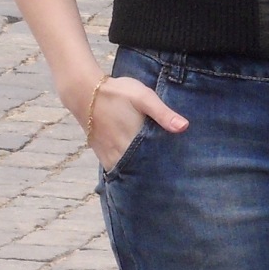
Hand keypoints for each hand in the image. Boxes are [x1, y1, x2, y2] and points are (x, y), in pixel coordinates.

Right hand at [60, 72, 188, 171]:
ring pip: (127, 172)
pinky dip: (125, 170)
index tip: (176, 174)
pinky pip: (115, 168)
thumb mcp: (144, 98)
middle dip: (153, 175)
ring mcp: (108, 155)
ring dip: (138, 174)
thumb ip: (163, 114)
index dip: (165, 171)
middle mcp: (120, 154)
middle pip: (140, 172)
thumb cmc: (117, 93)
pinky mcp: (100, 153)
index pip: (154, 166)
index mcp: (134, 143)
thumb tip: (184, 127)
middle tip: (168, 178)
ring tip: (153, 176)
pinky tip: (135, 167)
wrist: (84, 91)